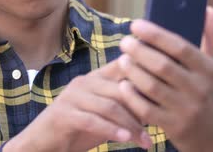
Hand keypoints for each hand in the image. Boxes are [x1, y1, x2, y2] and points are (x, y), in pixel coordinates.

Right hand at [4, 60, 151, 151]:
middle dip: (143, 108)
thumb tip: (157, 103)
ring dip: (131, 126)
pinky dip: (111, 130)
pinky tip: (125, 140)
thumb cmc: (77, 129)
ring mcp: (72, 97)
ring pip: (109, 106)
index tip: (169, 87)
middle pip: (121, 88)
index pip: (124, 68)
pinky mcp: (63, 114)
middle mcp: (84, 82)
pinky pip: (92, 120)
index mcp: (96, 78)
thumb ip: (124, 106)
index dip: (146, 74)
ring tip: (146, 141)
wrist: (42, 143)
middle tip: (162, 125)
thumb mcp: (104, 115)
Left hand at [118, 7, 212, 151]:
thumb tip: (207, 8)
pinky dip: (132, 96)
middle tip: (124, 42)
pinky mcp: (174, 127)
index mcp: (209, 70)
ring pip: (151, 86)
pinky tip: (123, 85)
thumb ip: (211, 38)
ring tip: (122, 60)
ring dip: (133, 71)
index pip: (180, 47)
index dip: (155, 34)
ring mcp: (186, 109)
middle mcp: (199, 89)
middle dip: (139, 51)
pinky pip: (146, 109)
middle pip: (162, 65)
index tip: (135, 25)